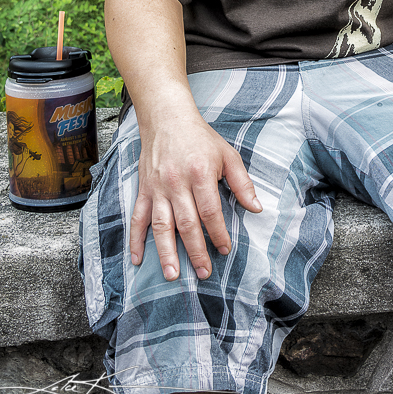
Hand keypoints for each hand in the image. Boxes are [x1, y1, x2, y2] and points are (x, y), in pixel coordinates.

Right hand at [131, 104, 261, 280]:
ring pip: (161, 225)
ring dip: (166, 252)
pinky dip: (135, 239)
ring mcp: (158, 187)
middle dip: (196, 251)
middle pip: (187, 223)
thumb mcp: (227, 154)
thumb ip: (242, 182)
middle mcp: (177, 183)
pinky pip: (138, 217)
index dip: (218, 233)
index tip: (225, 249)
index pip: (210, 211)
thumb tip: (256, 207)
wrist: (167, 118)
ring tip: (173, 275)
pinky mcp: (144, 189)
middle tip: (204, 272)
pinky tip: (137, 258)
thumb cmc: (200, 137)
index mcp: (200, 173)